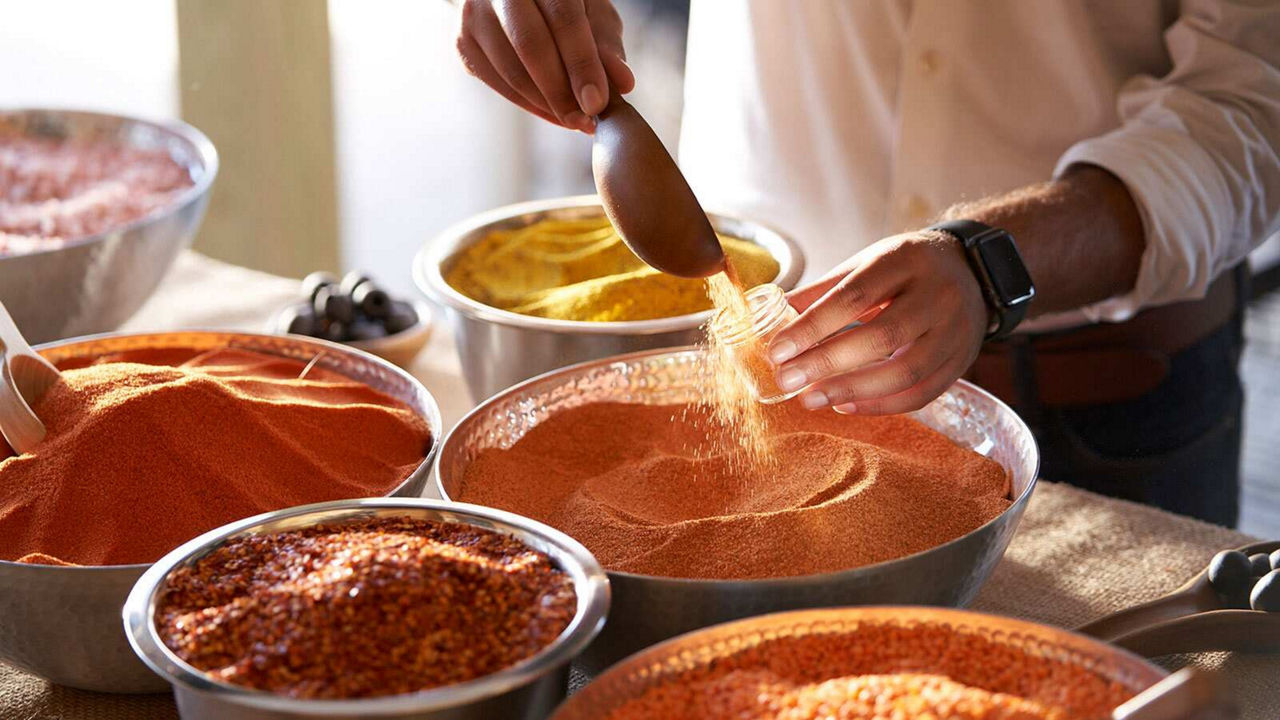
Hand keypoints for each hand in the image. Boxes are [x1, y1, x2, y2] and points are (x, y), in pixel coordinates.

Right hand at [454, 0, 635, 132]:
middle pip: (530, 45)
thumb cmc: (564, 7)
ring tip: (574, 120)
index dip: (582, 63)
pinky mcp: (463, 43)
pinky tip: (552, 113)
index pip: (563, 18)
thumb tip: (623, 83)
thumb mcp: (593, 15)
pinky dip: (528, 105)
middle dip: (561, 91)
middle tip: (584, 120)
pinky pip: (497, 84)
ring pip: (510, 70)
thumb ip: (607, 47)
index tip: (597, 102)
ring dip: (546, 104)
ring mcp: (475, 15)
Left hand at [768, 231, 989, 414]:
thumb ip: (822, 292)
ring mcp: (956, 331)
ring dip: (853, 391)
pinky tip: (845, 405)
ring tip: (810, 399)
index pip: (854, 297)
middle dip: (827, 363)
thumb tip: (771, 318)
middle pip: (882, 336)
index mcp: (905, 261)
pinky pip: (922, 394)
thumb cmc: (906, 268)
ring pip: (906, 371)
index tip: (777, 351)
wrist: (973, 270)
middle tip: (787, 381)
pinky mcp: (961, 361)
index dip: (813, 327)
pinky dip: (880, 405)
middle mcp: (936, 295)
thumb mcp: (866, 263)